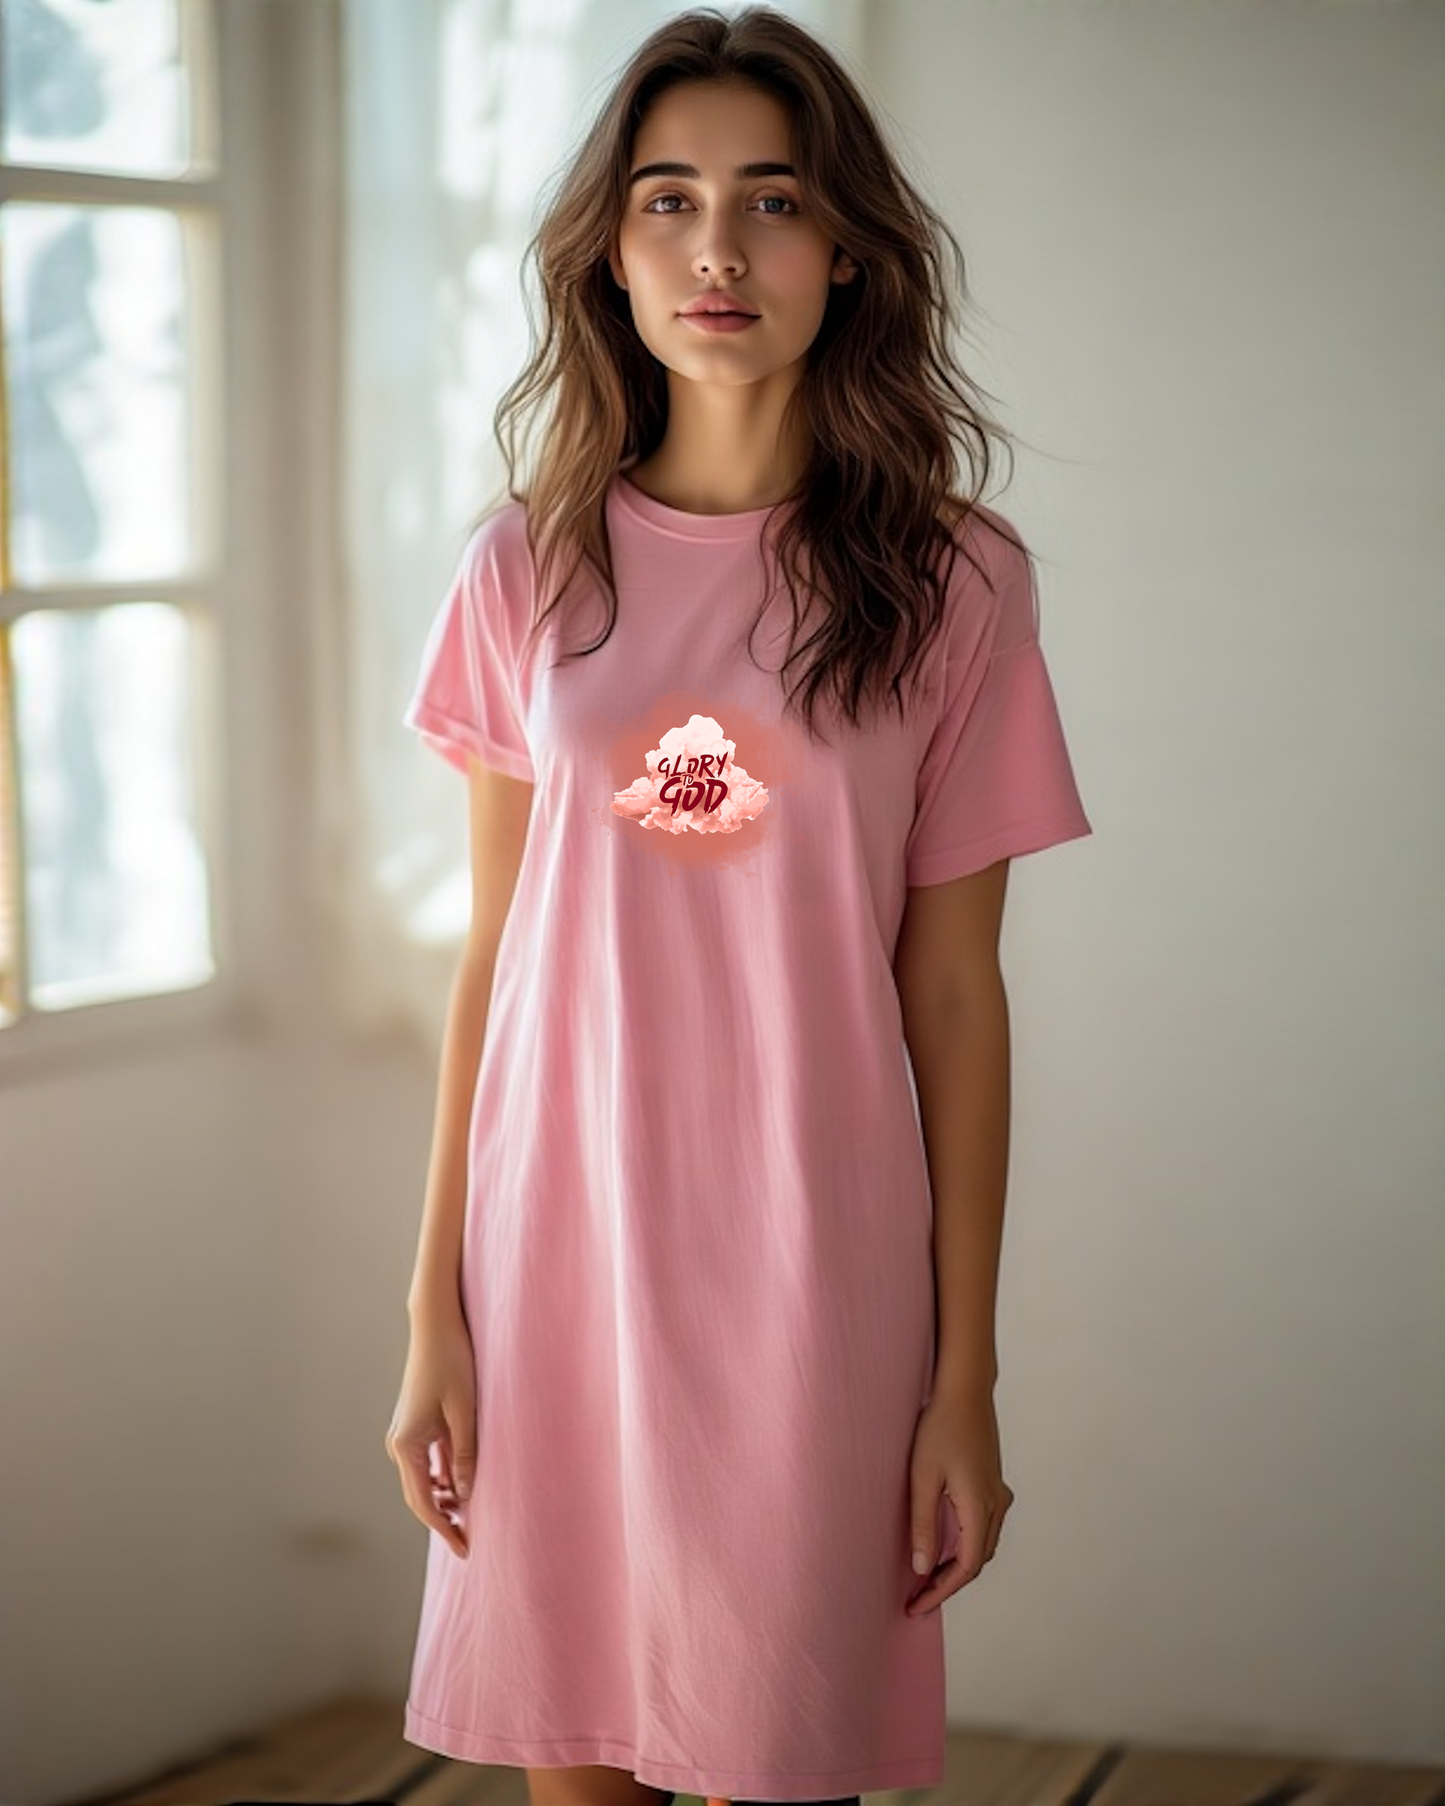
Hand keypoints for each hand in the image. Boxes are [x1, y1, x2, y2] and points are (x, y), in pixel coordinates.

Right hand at [384, 1300, 478, 1558]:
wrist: (436, 1325)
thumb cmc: (452, 1363)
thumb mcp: (464, 1412)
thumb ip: (465, 1456)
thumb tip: (467, 1496)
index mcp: (407, 1445)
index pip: (424, 1502)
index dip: (443, 1529)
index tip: (464, 1549)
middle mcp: (400, 1444)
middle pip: (420, 1496)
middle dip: (443, 1521)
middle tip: (469, 1544)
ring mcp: (407, 1435)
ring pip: (425, 1481)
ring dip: (446, 1500)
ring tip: (470, 1520)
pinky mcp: (418, 1425)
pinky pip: (430, 1463)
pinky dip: (445, 1479)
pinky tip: (464, 1488)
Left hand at [904, 1379, 1013, 1614]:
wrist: (965, 1390)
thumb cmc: (940, 1427)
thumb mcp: (922, 1477)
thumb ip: (924, 1524)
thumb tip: (922, 1568)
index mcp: (980, 1507)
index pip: (966, 1568)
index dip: (941, 1592)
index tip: (916, 1606)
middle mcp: (996, 1505)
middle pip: (976, 1561)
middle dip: (948, 1583)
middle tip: (917, 1597)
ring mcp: (998, 1494)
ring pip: (982, 1545)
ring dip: (958, 1565)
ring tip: (926, 1577)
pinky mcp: (993, 1484)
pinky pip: (984, 1528)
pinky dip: (965, 1545)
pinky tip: (943, 1544)